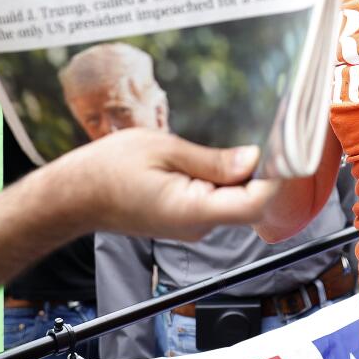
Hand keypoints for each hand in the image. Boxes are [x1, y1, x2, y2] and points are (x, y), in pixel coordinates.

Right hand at [50, 129, 275, 240]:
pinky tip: (221, 156)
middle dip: (265, 171)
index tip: (286, 148)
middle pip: (251, 202)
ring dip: (245, 174)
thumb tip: (252, 159)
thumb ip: (212, 160)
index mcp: (194, 211)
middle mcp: (198, 226)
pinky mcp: (186, 219)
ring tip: (247, 138)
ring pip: (236, 201)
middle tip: (275, 132)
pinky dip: (227, 180)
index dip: (277, 177)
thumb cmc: (107, 170)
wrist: (72, 197)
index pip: (256, 203)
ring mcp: (192, 226)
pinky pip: (218, 201)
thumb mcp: (163, 150)